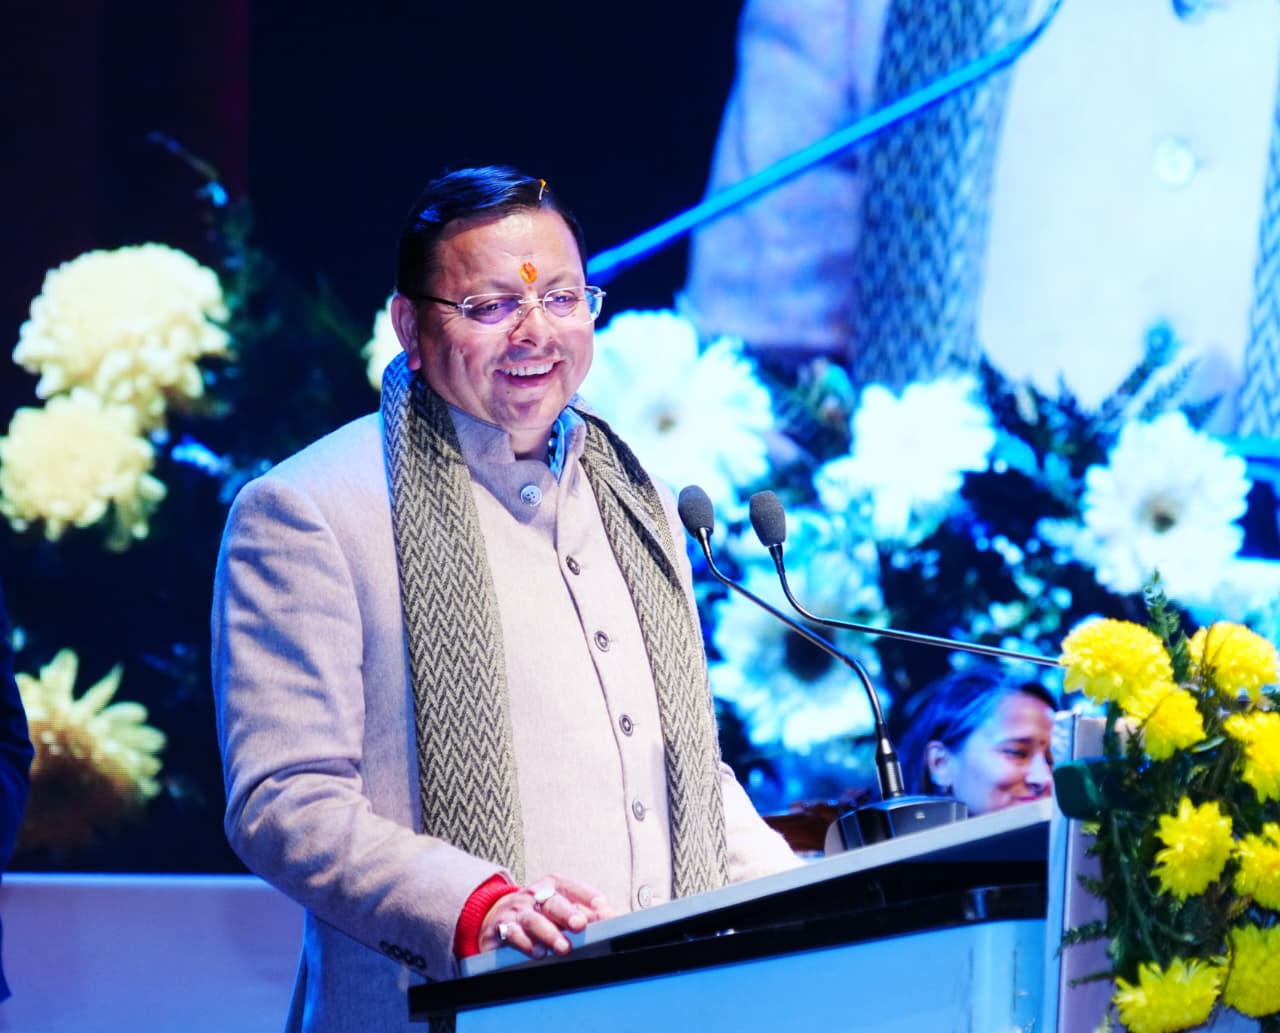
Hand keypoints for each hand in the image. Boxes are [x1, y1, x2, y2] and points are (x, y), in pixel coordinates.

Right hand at [479, 874, 615, 958]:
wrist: (497, 915)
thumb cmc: (539, 912)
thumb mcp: (561, 906)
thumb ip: (585, 912)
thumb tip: (612, 919)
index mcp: (553, 885)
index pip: (573, 887)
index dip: (590, 899)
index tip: (604, 912)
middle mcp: (535, 894)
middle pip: (554, 902)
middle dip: (568, 914)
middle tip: (580, 926)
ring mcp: (517, 910)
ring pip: (534, 920)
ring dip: (550, 934)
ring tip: (563, 948)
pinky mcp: (501, 927)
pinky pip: (512, 934)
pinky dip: (525, 944)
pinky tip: (537, 952)